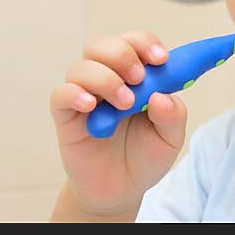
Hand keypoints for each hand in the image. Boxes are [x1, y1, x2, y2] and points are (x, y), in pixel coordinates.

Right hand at [50, 31, 186, 214]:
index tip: (161, 59)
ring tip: (124, 104)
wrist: (120, 191)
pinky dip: (75, 94)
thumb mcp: (170, 139)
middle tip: (139, 78)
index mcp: (135, 76)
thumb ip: (173, 116)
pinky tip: (91, 106)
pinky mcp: (66, 116)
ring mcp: (84, 95)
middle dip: (123, 54)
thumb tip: (161, 97)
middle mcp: (107, 78)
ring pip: (81, 66)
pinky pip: (60, 94)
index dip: (146, 44)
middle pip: (103, 44)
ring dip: (105, 78)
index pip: (135, 42)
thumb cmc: (145, 157)